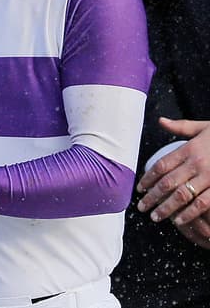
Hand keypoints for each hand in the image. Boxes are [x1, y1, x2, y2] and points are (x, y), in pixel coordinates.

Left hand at [137, 118, 209, 244]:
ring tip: (156, 217)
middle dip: (152, 197)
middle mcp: (196, 163)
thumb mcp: (204, 127)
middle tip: (141, 207)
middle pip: (167, 182)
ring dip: (166, 208)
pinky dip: (189, 213)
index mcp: (189, 149)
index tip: (140, 189)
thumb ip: (182, 127)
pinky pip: (202, 204)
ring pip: (182, 195)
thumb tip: (161, 121)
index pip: (161, 165)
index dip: (148, 178)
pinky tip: (179, 221)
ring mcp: (209, 176)